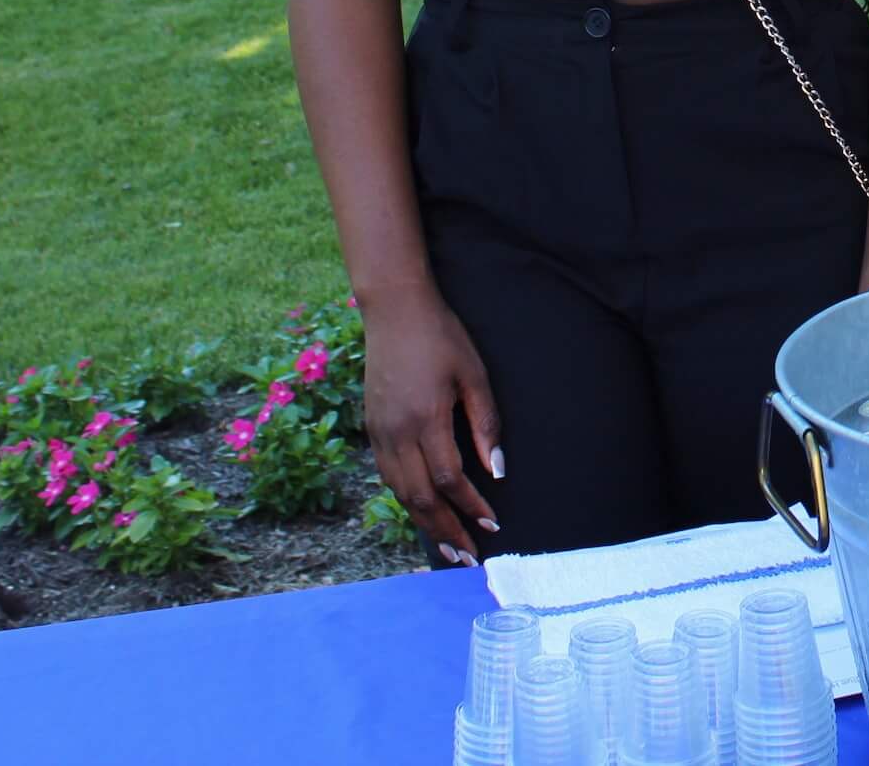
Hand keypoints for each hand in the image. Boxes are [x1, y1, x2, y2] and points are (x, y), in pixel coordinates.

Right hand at [361, 291, 502, 565]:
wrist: (394, 310)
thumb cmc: (441, 337)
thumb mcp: (474, 374)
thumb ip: (486, 423)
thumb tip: (497, 470)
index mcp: (426, 419)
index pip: (450, 479)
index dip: (470, 506)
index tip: (491, 525)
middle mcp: (397, 433)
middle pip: (421, 497)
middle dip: (446, 530)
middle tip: (468, 557)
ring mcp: (379, 432)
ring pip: (400, 492)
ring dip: (424, 522)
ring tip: (447, 547)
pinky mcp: (371, 428)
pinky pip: (387, 476)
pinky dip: (406, 500)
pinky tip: (421, 511)